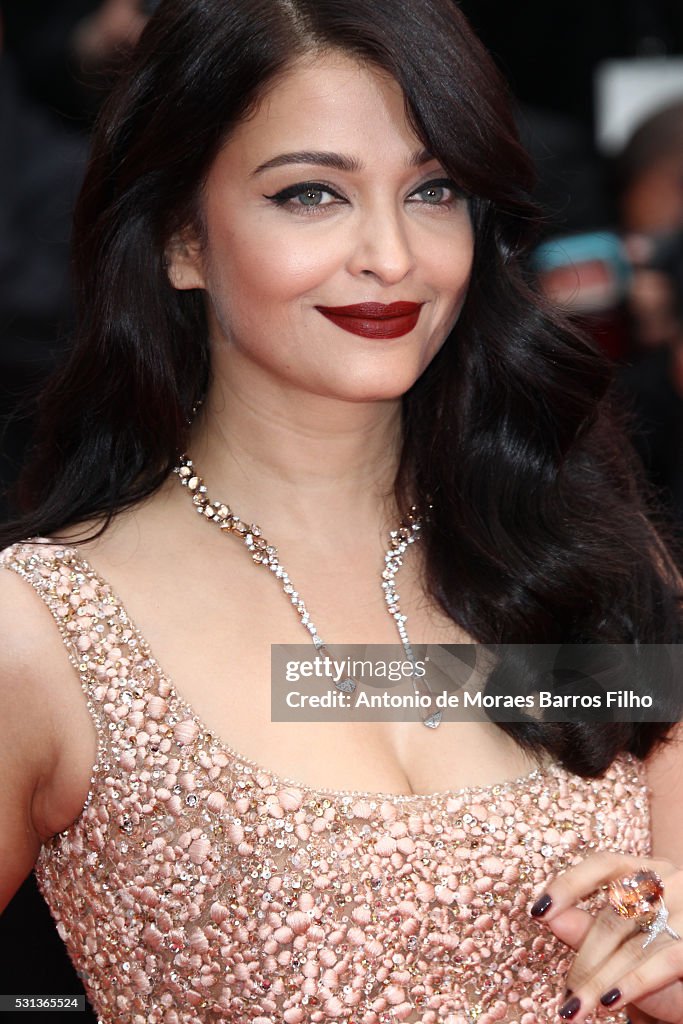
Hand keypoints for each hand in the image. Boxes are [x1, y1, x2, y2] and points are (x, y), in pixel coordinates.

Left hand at [529, 851, 682, 1021]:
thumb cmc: (654, 956)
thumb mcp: (621, 938)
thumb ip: (587, 924)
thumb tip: (548, 915)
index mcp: (647, 870)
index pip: (603, 865)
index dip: (569, 884)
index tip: (539, 911)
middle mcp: (670, 882)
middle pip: (613, 916)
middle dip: (585, 959)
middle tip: (566, 994)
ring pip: (632, 946)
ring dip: (599, 980)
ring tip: (574, 1009)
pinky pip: (661, 962)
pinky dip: (632, 984)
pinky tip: (607, 1001)